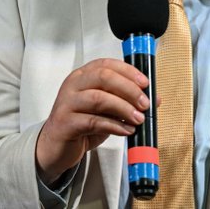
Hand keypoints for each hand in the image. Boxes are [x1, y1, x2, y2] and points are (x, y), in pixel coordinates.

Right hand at [35, 58, 151, 185]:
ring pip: (98, 98)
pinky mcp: (65, 122)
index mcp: (83, 76)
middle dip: (128, 89)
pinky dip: (114, 125)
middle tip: (144, 103)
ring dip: (123, 108)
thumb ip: (125, 101)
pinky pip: (92, 121)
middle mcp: (73, 85)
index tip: (145, 83)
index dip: (128, 71)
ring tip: (138, 118)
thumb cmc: (80, 123)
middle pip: (103, 77)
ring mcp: (67, 103)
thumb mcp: (106, 110)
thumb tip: (153, 98)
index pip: (106, 64)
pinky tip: (126, 130)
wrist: (55, 145)